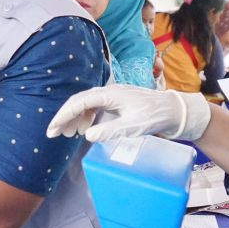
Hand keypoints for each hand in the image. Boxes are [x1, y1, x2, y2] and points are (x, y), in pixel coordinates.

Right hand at [46, 86, 210, 141]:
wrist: (174, 111)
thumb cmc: (155, 116)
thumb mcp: (134, 126)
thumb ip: (110, 130)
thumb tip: (87, 135)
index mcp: (109, 94)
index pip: (78, 103)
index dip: (63, 116)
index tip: (53, 130)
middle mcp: (108, 92)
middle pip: (78, 102)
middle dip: (64, 117)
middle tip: (54, 133)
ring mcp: (112, 97)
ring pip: (85, 105)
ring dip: (74, 118)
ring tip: (67, 134)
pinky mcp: (116, 102)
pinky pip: (94, 108)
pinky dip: (85, 118)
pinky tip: (84, 129)